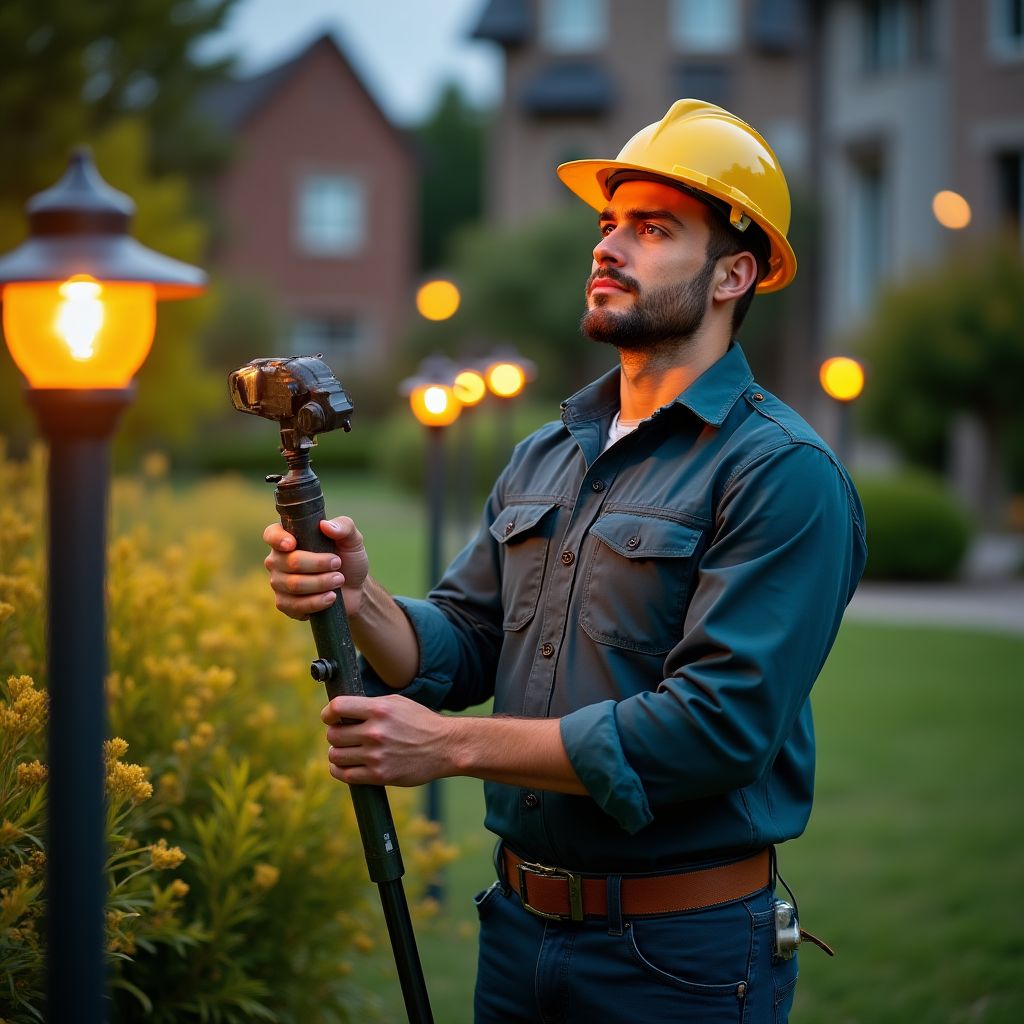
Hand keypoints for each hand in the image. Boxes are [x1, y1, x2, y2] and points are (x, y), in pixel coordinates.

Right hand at [263, 516, 369, 620]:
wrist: (354, 589)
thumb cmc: (348, 559)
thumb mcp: (352, 540)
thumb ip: (344, 527)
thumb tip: (325, 526)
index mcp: (289, 538)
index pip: (271, 534)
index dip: (278, 539)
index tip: (293, 544)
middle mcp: (278, 560)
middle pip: (290, 561)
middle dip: (318, 564)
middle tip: (337, 563)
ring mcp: (279, 583)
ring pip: (293, 584)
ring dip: (320, 582)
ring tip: (339, 580)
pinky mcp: (285, 604)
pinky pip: (294, 605)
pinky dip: (316, 602)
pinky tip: (330, 597)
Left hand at [322, 694, 455, 786]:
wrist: (446, 746)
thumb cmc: (421, 722)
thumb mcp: (397, 703)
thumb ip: (370, 705)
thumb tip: (342, 710)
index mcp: (379, 710)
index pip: (337, 707)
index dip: (328, 713)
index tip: (330, 717)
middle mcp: (375, 732)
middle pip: (333, 735)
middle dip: (336, 734)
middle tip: (345, 736)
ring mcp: (376, 755)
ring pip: (335, 755)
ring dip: (337, 753)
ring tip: (347, 750)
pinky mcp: (380, 775)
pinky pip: (345, 774)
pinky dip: (340, 770)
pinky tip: (346, 765)